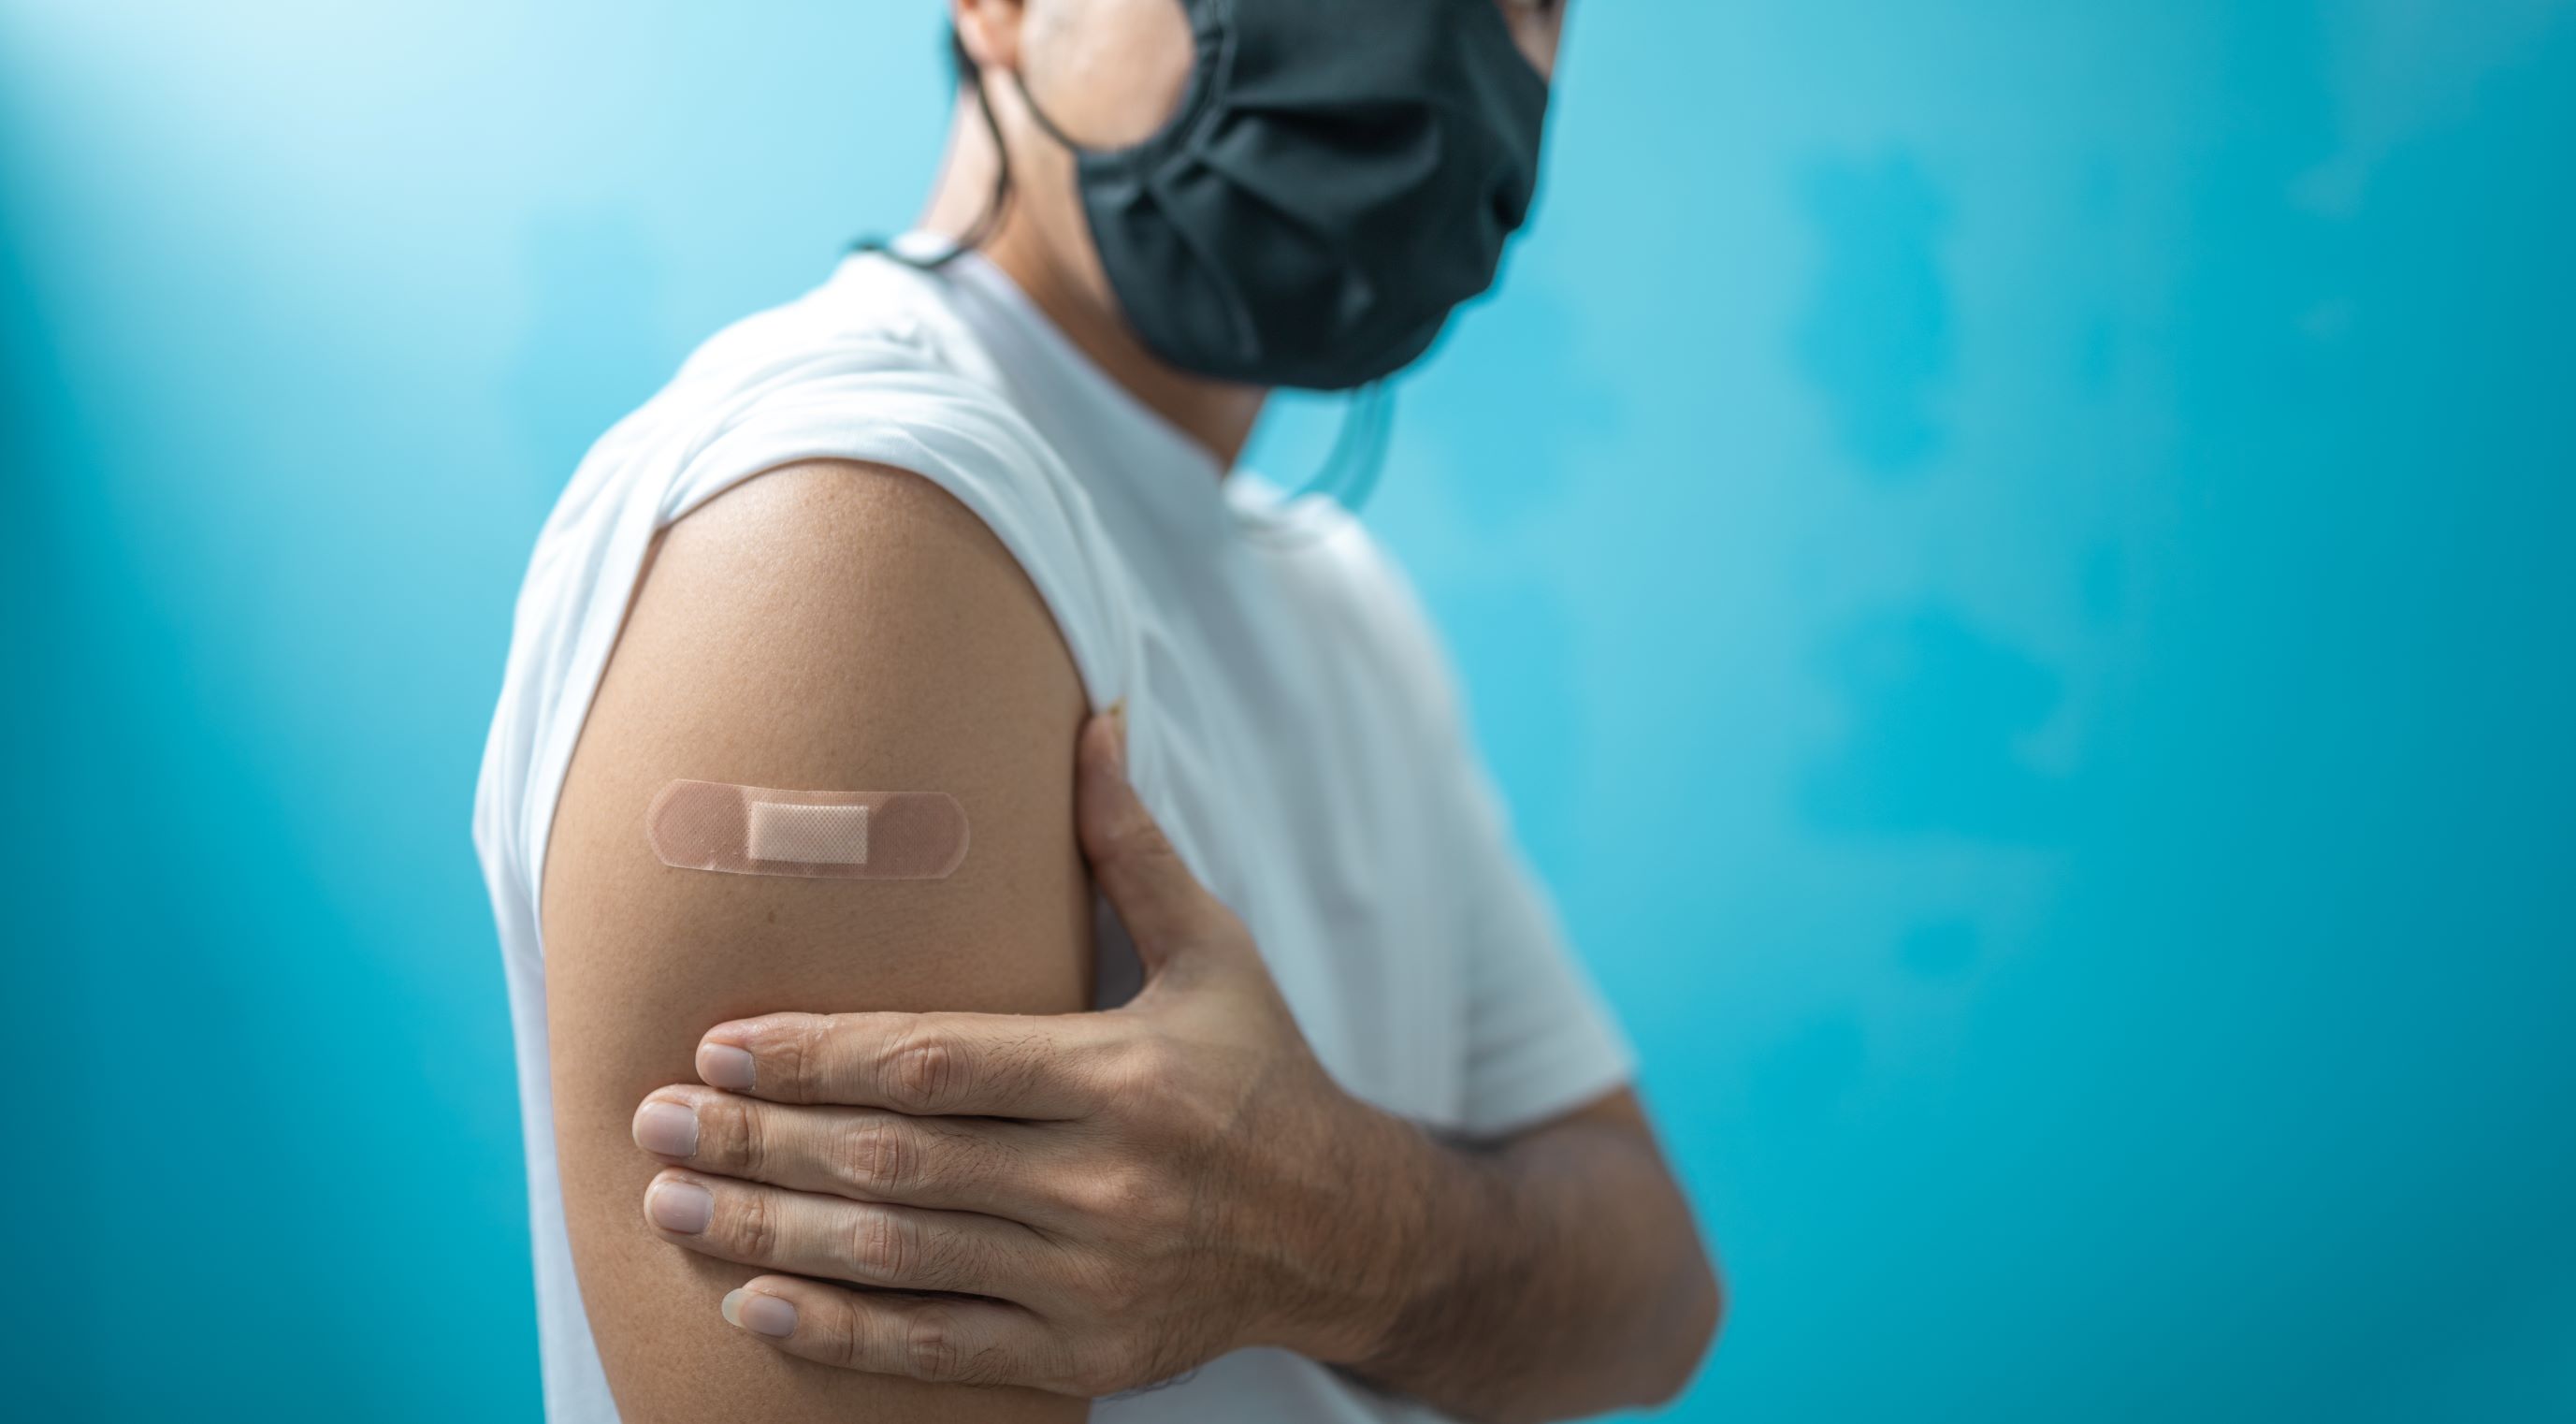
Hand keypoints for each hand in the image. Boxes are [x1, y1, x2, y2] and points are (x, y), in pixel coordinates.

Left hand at [628, 711, 1425, 1393]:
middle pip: (896, 1158)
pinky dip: (839, 1332)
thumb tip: (1097, 721)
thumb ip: (1133, 851)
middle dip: (760, 1139)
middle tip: (650, 1120)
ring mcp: (1093, 1279)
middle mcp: (1106, 1182)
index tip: (718, 1044)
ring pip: (900, 1255)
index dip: (818, 1055)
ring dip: (770, 1230)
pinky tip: (752, 1303)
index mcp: (1127, 1074)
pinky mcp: (1085, 1356)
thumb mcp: (1215, 955)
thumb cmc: (1261, 1076)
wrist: (1342, 1235)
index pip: (938, 1060)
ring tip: (671, 1201)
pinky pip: (939, 1348)